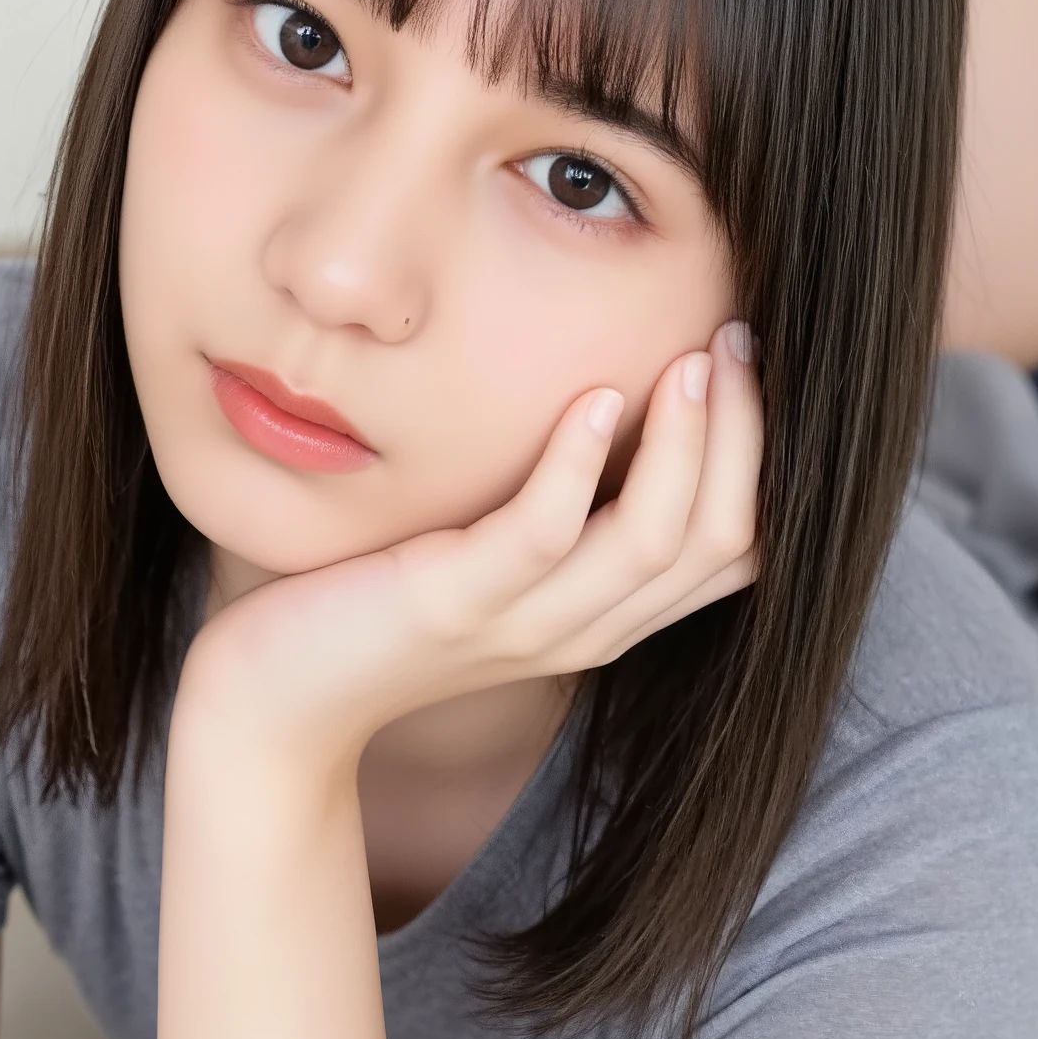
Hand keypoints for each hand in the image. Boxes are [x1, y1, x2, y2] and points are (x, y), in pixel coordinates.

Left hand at [171, 319, 762, 773]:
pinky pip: (543, 534)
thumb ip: (563, 506)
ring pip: (654, 539)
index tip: (749, 365)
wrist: (275, 700)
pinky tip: (592, 397)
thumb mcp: (495, 559)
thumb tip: (615, 400)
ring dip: (687, 442)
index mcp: (608, 616)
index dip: (762, 460)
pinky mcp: (454, 603)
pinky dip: (578, 462)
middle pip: (718, 539)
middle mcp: (586, 627)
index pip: (738, 552)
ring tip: (692, 359)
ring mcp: (523, 621)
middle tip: (736, 338)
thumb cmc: (382, 605)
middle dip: (744, 433)